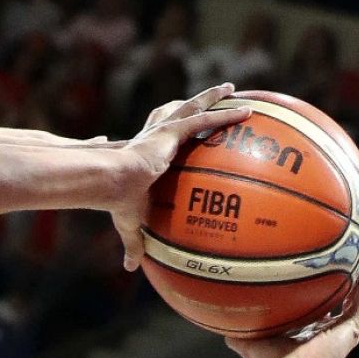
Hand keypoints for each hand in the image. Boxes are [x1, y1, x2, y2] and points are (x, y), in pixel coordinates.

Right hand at [109, 84, 251, 270]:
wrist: (110, 183)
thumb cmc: (117, 203)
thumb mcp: (129, 224)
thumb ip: (134, 243)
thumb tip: (129, 268)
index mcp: (146, 152)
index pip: (162, 136)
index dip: (172, 129)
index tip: (183, 127)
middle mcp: (155, 136)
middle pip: (180, 112)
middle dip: (198, 102)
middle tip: (216, 95)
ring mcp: (164, 131)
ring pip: (194, 107)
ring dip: (214, 97)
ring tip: (232, 89)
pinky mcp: (172, 131)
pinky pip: (205, 120)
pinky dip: (226, 115)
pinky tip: (248, 111)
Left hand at [226, 246, 358, 357]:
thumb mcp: (251, 343)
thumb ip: (240, 332)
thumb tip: (220, 326)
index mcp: (314, 332)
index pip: (321, 303)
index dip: (322, 286)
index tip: (321, 268)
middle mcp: (334, 328)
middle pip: (343, 293)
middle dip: (346, 272)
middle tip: (349, 248)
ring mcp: (347, 327)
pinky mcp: (354, 325)